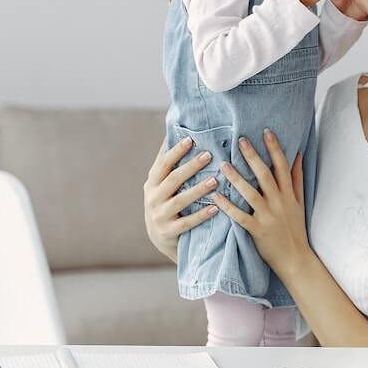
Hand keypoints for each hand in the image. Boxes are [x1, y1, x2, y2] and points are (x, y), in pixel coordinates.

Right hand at [143, 136, 218, 262]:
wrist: (159, 236)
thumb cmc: (166, 201)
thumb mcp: (161, 183)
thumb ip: (169, 163)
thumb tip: (175, 130)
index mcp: (152, 182)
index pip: (163, 163)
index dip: (176, 151)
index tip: (190, 139)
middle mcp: (152, 197)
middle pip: (173, 179)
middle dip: (191, 167)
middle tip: (208, 155)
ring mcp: (159, 215)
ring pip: (180, 200)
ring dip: (198, 190)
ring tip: (215, 180)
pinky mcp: (168, 232)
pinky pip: (186, 223)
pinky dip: (201, 215)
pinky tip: (215, 208)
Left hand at [211, 129, 310, 278]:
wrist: (296, 259)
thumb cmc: (296, 229)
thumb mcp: (299, 202)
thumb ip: (297, 179)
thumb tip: (297, 155)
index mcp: (289, 194)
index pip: (282, 166)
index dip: (275, 148)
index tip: (266, 131)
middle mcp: (279, 202)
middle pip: (265, 175)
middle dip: (253, 156)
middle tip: (240, 140)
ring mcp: (268, 217)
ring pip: (251, 193)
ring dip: (236, 178)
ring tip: (222, 164)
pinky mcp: (257, 231)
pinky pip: (240, 217)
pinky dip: (228, 206)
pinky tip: (216, 196)